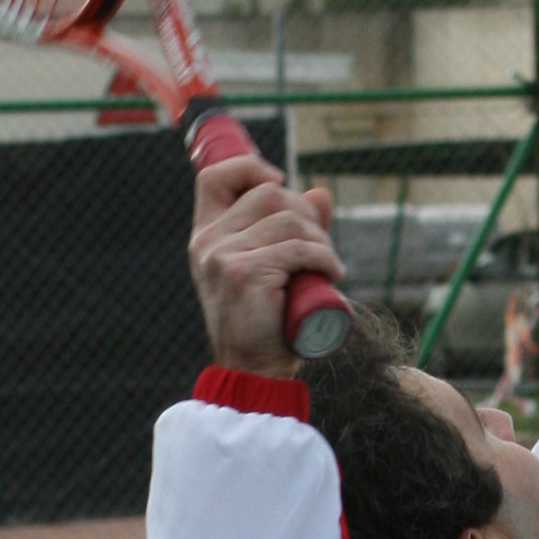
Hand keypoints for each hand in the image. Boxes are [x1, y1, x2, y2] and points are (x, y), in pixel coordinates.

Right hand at [189, 147, 339, 376]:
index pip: (214, 177)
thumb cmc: (264, 321)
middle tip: (320, 245)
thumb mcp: (272, 267)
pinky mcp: (246, 274)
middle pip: (268, 194)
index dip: (250, 167)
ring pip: (289, 220)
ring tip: (328, 266)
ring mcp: (224, 257)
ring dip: (321, 240)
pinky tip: (333, 274)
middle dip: (305, 213)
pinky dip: (325, 258)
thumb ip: (291, 229)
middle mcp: (208, 242)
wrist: (253, 370)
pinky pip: (299, 249)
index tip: (279, 181)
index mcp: (206, 236)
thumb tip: (321, 193)